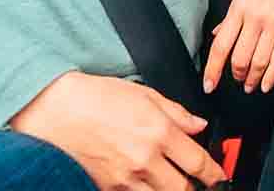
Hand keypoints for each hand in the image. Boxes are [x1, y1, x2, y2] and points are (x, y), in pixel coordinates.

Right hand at [9, 71, 224, 190]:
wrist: (54, 111)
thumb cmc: (94, 98)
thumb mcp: (143, 94)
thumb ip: (176, 113)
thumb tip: (199, 125)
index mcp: (159, 132)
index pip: (199, 163)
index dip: (215, 173)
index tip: (219, 175)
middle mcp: (145, 159)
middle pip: (184, 189)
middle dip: (194, 186)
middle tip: (195, 179)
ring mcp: (126, 178)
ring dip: (170, 190)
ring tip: (169, 179)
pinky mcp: (108, 188)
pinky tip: (144, 181)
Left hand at [204, 0, 273, 94]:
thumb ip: (232, 15)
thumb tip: (217, 33)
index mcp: (238, 6)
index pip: (220, 46)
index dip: (212, 70)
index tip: (209, 84)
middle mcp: (253, 16)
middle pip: (239, 58)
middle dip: (236, 76)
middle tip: (236, 82)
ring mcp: (273, 22)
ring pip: (258, 61)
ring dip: (252, 79)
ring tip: (250, 86)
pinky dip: (271, 76)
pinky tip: (267, 83)